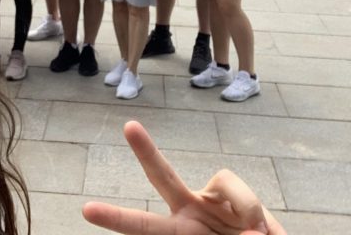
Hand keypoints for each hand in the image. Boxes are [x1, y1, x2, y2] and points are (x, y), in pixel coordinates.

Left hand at [82, 121, 284, 234]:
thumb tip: (252, 232)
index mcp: (178, 234)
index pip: (142, 225)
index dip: (116, 218)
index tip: (87, 209)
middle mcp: (188, 212)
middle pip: (163, 176)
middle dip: (146, 152)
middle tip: (129, 126)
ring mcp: (211, 198)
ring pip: (225, 180)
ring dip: (246, 208)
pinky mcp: (233, 191)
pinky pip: (243, 193)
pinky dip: (253, 211)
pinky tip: (262, 231)